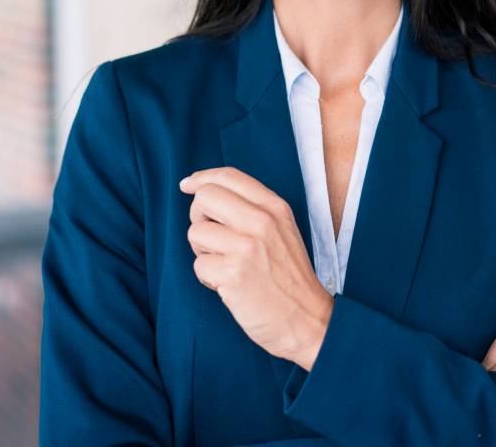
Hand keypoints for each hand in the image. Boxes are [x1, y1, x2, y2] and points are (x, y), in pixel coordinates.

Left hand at [179, 168, 332, 369]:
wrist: (307, 320)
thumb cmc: (288, 277)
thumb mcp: (282, 231)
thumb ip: (252, 209)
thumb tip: (204, 191)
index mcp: (275, 208)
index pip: (229, 176)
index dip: (202, 178)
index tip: (187, 185)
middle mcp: (262, 222)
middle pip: (205, 197)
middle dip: (199, 217)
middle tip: (212, 238)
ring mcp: (247, 247)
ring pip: (196, 233)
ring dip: (204, 253)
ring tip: (227, 266)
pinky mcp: (234, 274)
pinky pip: (199, 266)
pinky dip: (209, 279)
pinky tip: (229, 286)